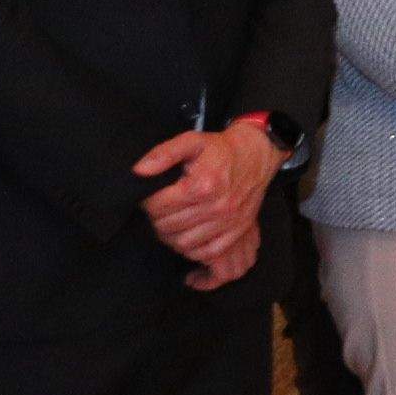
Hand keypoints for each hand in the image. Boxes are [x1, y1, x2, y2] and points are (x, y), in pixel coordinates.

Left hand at [136, 120, 274, 288]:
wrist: (256, 155)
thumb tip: (139, 171)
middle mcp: (217, 207)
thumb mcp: (191, 141)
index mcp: (203, 185)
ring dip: (171, 235)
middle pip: (167, 227)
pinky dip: (193, 249)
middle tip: (161, 209)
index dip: (148, 202)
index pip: (158, 206)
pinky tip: (189, 235)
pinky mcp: (238, 230)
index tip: (152, 197)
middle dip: (157, 218)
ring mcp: (229, 221)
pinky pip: (208, 253)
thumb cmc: (221, 150)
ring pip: (183, 243)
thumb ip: (163, 153)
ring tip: (172, 222)